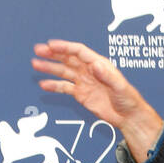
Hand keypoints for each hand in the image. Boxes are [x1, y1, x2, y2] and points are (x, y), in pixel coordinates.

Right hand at [30, 40, 161, 143]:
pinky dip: (54, 86)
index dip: (65, 47)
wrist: (128, 116)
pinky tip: (44, 84)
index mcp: (98, 64)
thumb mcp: (120, 86)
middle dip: (52, 54)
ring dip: (49, 68)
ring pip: (63, 71)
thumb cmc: (128, 99)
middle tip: (38, 50)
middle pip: (67, 59)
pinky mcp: (81, 94)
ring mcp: (84, 82)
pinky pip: (65, 87)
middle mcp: (89, 70)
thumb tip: (95, 65)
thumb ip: (107, 76)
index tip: (51, 45)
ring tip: (35, 64)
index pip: (78, 51)